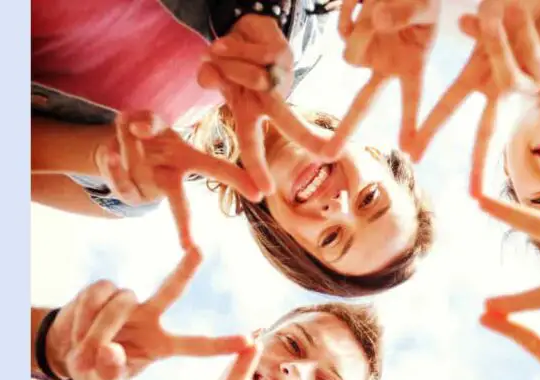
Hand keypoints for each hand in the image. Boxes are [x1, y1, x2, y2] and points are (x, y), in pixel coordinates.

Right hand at [45, 247, 250, 379]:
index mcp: (161, 345)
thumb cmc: (95, 368)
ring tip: (85, 345)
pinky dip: (84, 315)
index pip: (196, 346)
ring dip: (100, 327)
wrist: (65, 350)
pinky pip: (97, 295)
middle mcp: (150, 317)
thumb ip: (111, 371)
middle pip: (170, 290)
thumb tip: (110, 351)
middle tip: (200, 250)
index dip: (221, 344)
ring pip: (121, 301)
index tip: (249, 340)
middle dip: (185, 269)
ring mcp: (127, 301)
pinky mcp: (103, 289)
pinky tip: (78, 327)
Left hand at [96, 111, 258, 247]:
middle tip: (189, 249)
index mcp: (189, 159)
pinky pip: (117, 180)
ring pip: (136, 169)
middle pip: (180, 203)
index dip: (238, 180)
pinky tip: (111, 152)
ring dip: (128, 144)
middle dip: (183, 224)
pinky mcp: (128, 194)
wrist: (116, 147)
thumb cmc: (147, 134)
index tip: (259, 194)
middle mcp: (173, 178)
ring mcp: (149, 189)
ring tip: (130, 130)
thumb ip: (147, 120)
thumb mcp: (151, 120)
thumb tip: (137, 129)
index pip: (217, 168)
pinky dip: (112, 164)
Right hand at [199, 15, 329, 197]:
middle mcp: (269, 100)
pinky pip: (254, 55)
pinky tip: (227, 43)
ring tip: (220, 53)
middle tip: (330, 153)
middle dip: (306, 136)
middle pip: (286, 121)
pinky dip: (233, 47)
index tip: (265, 192)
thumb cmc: (227, 60)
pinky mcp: (282, 54)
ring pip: (251, 77)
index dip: (257, 168)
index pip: (251, 144)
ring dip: (228, 63)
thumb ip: (209, 77)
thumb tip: (209, 76)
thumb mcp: (213, 73)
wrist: (242, 27)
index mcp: (251, 112)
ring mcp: (278, 78)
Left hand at [323, 0, 441, 154]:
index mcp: (412, 63)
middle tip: (329, 152)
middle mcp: (386, 65)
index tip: (411, 151)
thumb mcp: (425, 5)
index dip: (410, 123)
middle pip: (363, 101)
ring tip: (380, 4)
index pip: (412, 98)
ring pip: (350, 55)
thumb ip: (405, 14)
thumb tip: (378, 24)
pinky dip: (348, 13)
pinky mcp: (350, 34)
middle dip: (347, 127)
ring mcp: (365, 51)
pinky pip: (341, 31)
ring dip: (363, 32)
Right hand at [404, 0, 539, 195]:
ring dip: (498, 45)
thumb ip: (475, 25)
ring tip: (493, 10)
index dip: (428, 130)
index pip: (448, 107)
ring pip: (508, 80)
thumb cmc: (519, 2)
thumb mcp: (486, 12)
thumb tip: (460, 24)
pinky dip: (522, 29)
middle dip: (479, 162)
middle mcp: (499, 84)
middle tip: (473, 194)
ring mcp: (526, 82)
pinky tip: (518, 9)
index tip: (413, 155)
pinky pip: (530, 56)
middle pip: (486, 132)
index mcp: (476, 73)